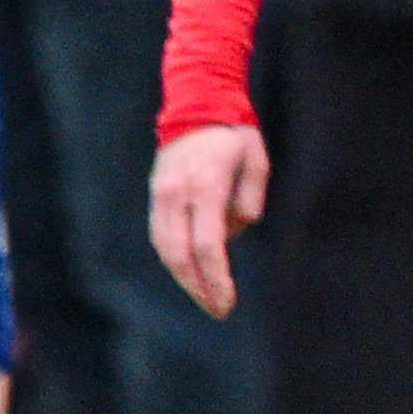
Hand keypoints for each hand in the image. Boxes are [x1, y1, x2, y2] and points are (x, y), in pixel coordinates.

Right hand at [150, 124, 269, 318]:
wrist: (197, 103)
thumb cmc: (235, 134)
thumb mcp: (256, 162)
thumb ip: (249, 200)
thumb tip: (231, 234)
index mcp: (206, 185)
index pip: (208, 245)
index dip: (217, 278)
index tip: (227, 300)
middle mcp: (178, 192)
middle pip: (181, 254)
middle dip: (200, 287)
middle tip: (218, 310)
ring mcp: (162, 193)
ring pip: (166, 249)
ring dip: (184, 278)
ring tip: (205, 298)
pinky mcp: (156, 194)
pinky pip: (160, 235)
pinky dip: (174, 258)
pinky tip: (189, 273)